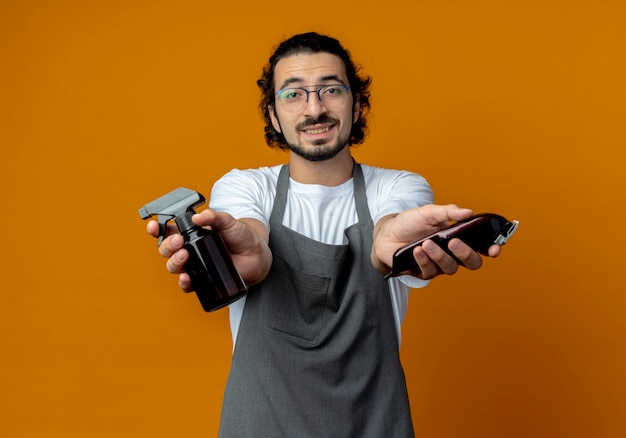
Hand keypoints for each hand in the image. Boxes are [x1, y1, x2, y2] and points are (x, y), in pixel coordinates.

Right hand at [147, 209, 271, 291]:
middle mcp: (189, 249)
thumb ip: (215, 216)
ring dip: (174, 262)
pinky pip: (187, 284)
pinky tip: (187, 278)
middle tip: (179, 242)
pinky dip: (184, 283)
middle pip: (166, 250)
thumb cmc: (241, 235)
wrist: (256, 254)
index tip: (152, 226)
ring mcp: (195, 265)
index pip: (167, 231)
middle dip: (168, 246)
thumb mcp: (229, 221)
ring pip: (173, 266)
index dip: (156, 229)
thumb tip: (199, 216)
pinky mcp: (203, 279)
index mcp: (191, 233)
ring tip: (184, 256)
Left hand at [371, 204, 500, 279]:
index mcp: (459, 238)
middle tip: (453, 242)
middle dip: (465, 254)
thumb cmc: (410, 223)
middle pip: (472, 263)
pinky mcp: (425, 272)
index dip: (491, 249)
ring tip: (426, 243)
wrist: (386, 234)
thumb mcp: (429, 212)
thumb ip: (448, 212)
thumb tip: (468, 212)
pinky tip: (417, 251)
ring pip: (450, 268)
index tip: (494, 248)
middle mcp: (452, 254)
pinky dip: (424, 260)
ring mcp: (440, 264)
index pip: (481, 247)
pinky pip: (430, 271)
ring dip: (439, 255)